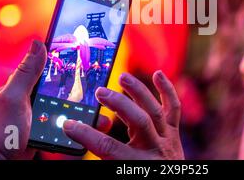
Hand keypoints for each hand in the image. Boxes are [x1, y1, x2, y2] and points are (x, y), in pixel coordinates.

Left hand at [0, 40, 110, 159]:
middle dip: (88, 90)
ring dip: (89, 112)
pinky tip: (92, 129)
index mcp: (30, 84)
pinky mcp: (50, 130)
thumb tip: (38, 43)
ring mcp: (45, 114)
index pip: (55, 67)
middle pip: (69, 88)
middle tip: (105, 93)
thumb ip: (26, 73)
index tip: (93, 59)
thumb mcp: (13, 97)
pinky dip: (82, 127)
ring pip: (73, 109)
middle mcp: (39, 97)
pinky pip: (70, 126)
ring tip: (102, 118)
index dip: (73, 62)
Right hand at [63, 70, 184, 159]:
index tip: (69, 124)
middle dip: (118, 103)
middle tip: (100, 91)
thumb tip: (80, 132)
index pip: (109, 147)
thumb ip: (103, 154)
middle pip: (138, 121)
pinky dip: (167, 90)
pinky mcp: (174, 133)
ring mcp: (168, 140)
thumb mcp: (119, 171)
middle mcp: (155, 151)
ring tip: (122, 77)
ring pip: (155, 111)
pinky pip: (173, 109)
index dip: (86, 135)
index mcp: (136, 165)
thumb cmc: (137, 176)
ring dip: (138, 91)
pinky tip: (158, 74)